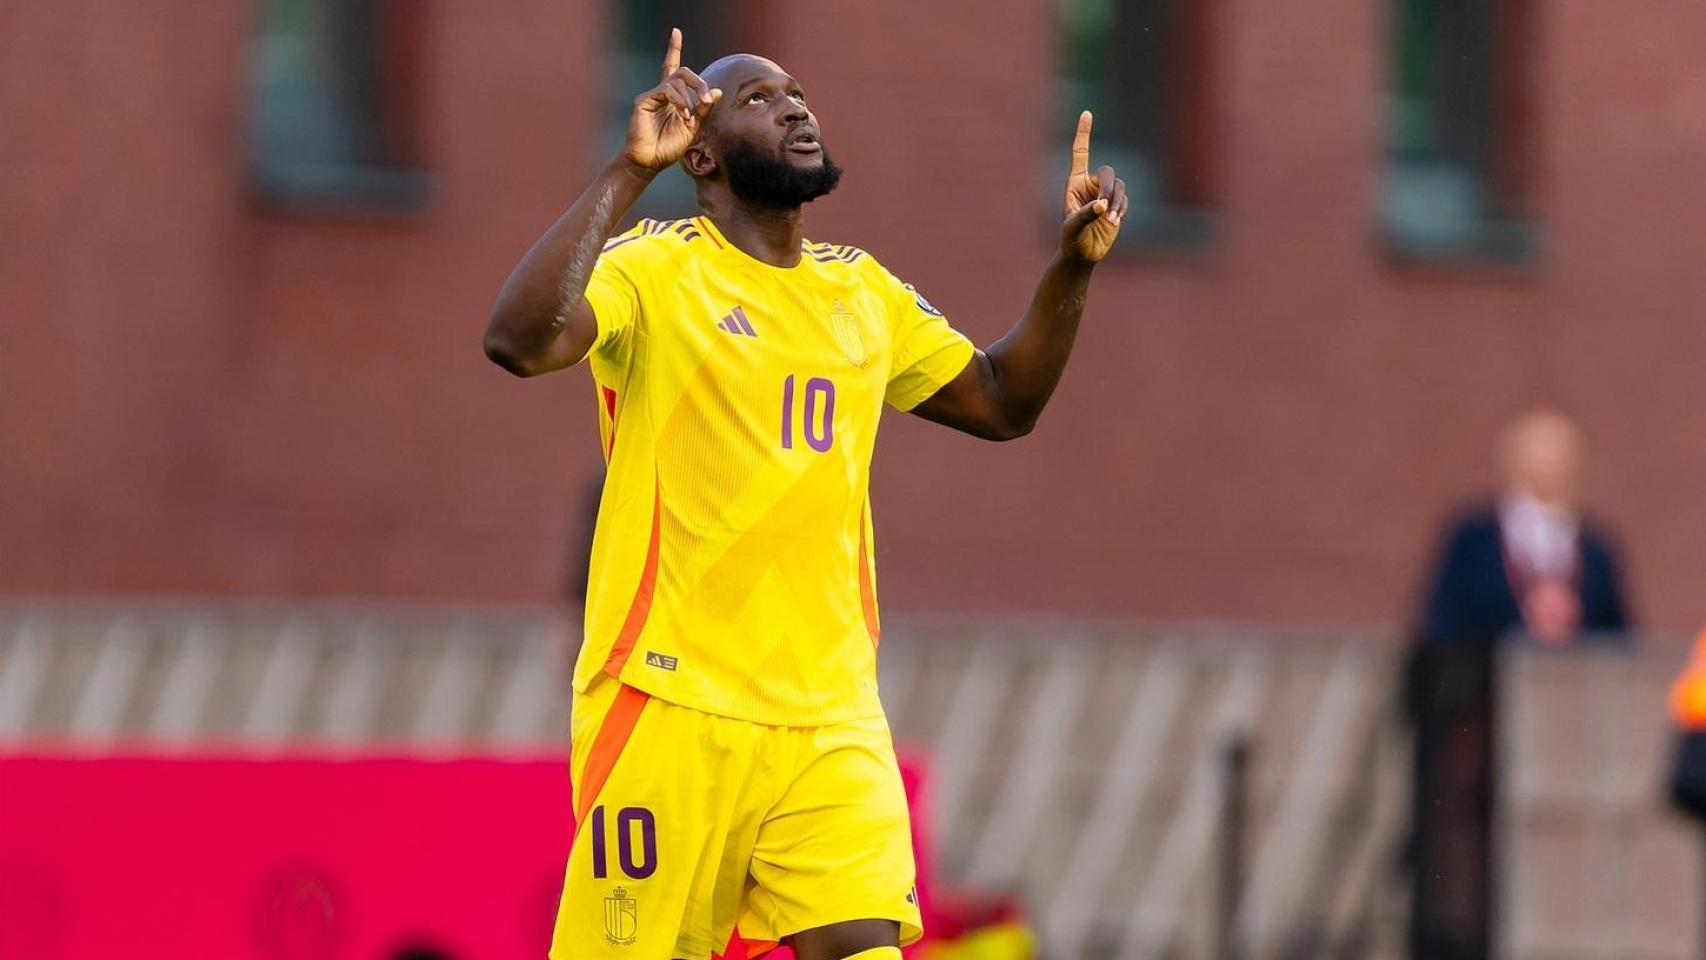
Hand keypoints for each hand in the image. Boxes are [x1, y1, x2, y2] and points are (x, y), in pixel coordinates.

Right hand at [623, 28, 722, 172]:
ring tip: (689, 117)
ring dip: (690, 97)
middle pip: (682, 72)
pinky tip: (683, 115)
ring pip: (677, 81)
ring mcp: (651, 95)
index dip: (673, 48)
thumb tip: (717, 92)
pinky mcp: (644, 101)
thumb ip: (704, 110)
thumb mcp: (694, 128)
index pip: (673, 67)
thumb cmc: (669, 147)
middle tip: (707, 99)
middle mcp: (661, 92)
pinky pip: (666, 90)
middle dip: (699, 82)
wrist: (650, 162)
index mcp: (672, 97)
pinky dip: (679, 101)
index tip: (675, 31)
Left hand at [1060, 111, 1126, 262]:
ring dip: (1117, 201)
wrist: (1083, 254)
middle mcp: (1091, 184)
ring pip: (1119, 186)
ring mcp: (1105, 194)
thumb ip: (1084, 214)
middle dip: (1108, 190)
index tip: (1087, 113)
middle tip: (1103, 208)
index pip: (1080, 153)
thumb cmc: (1071, 239)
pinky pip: (1125, 199)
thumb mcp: (1072, 227)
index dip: (1084, 133)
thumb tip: (1101, 206)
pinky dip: (1121, 208)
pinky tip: (1113, 221)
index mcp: (1074, 182)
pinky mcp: (1116, 205)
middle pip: (1107, 172)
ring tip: (1110, 220)